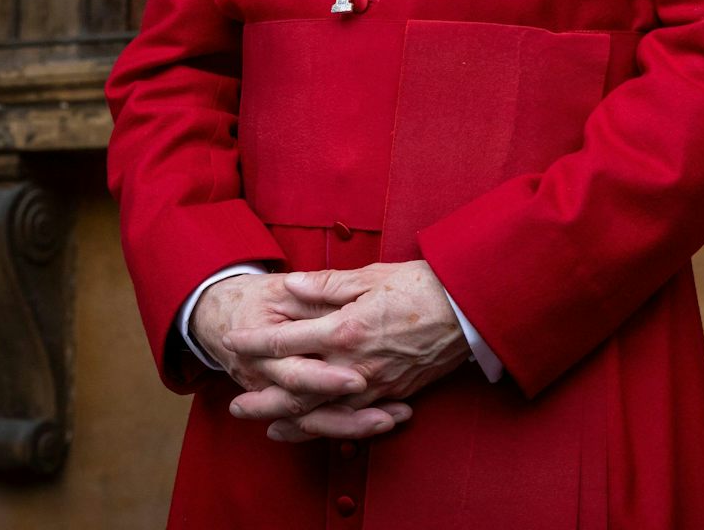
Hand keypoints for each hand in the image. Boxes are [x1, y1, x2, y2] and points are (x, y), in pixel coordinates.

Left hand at [225, 260, 468, 439]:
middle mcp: (353, 363)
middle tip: (235, 405)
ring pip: (321, 413)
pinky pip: (351, 419)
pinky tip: (312, 429)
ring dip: (289, 420)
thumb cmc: (422, 285)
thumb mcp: (372, 275)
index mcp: (344, 328)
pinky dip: (326, 428)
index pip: (285, 340)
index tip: (233, 340)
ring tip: (265, 425)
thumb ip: (326, 284)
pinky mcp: (391, 394)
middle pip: (295, 389)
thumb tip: (289, 287)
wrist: (470, 308)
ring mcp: (373, 384)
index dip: (255, 341)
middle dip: (262, 398)